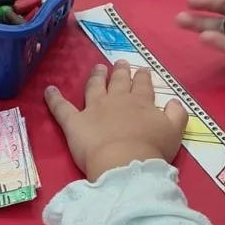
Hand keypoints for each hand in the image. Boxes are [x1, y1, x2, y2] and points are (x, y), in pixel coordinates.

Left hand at [45, 61, 187, 181]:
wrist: (124, 162)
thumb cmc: (151, 149)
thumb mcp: (173, 132)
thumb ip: (176, 114)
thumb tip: (174, 101)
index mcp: (141, 102)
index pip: (142, 85)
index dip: (142, 77)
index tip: (142, 70)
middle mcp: (117, 100)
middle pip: (118, 81)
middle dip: (120, 71)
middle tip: (120, 63)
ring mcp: (94, 108)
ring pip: (94, 87)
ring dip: (96, 76)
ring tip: (97, 68)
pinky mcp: (74, 122)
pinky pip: (61, 108)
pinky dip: (54, 98)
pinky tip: (48, 89)